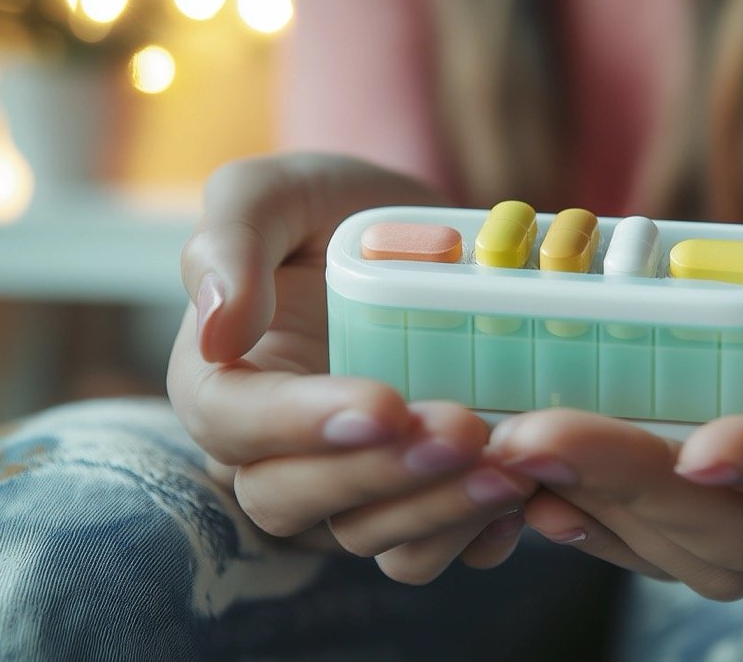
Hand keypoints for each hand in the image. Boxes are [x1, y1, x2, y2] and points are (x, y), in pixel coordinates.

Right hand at [166, 153, 535, 583]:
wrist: (419, 239)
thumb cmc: (332, 210)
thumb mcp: (279, 193)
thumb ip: (230, 239)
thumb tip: (216, 329)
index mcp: (222, 382)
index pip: (235, 425)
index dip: (302, 425)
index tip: (383, 403)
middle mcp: (272, 452)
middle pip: (296, 499)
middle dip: (383, 472)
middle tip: (465, 429)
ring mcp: (343, 486)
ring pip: (368, 538)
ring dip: (437, 512)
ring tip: (510, 467)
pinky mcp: (408, 503)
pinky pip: (428, 550)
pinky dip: (475, 537)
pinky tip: (526, 496)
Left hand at [486, 158, 742, 599]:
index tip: (699, 448)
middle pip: (740, 524)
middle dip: (631, 483)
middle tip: (531, 437)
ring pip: (685, 546)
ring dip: (592, 503)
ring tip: (506, 452)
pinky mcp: (712, 516)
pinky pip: (651, 544)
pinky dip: (585, 519)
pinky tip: (524, 484)